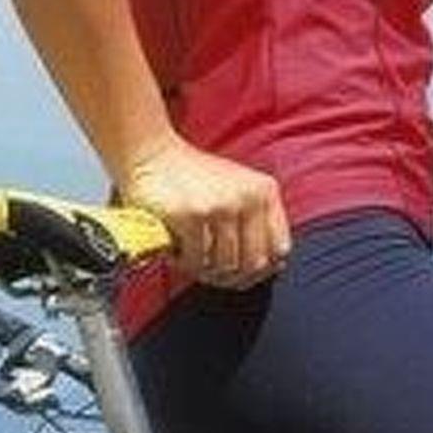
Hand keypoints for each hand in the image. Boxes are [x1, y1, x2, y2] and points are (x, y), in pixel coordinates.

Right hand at [119, 134, 289, 289]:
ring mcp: (222, 206)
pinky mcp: (192, 215)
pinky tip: (176, 252)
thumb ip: (256, 221)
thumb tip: (272, 266)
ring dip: (205, 271)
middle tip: (211, 273)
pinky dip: (185, 264)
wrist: (152, 155)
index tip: (244, 274)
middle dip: (232, 277)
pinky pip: (196, 260)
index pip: (280, 247)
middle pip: (254, 263)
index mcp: (265, 191)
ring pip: (225, 265)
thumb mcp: (238, 188)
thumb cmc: (192, 177)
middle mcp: (249, 198)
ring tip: (191, 259)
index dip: (263, 268)